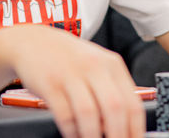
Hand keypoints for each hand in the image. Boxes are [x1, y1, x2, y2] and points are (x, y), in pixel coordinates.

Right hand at [0, 24, 144, 137]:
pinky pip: (65, 115)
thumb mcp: (96, 65)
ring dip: (92, 137)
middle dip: (117, 136)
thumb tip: (122, 126)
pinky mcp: (50, 83)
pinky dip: (71, 131)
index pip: (133, 104)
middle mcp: (94, 66)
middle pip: (114, 109)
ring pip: (89, 114)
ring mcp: (71, 74)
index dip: (135, 130)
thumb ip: (111, 90)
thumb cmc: (68, 58)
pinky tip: (73, 136)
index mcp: (112, 64)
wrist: (32, 41)